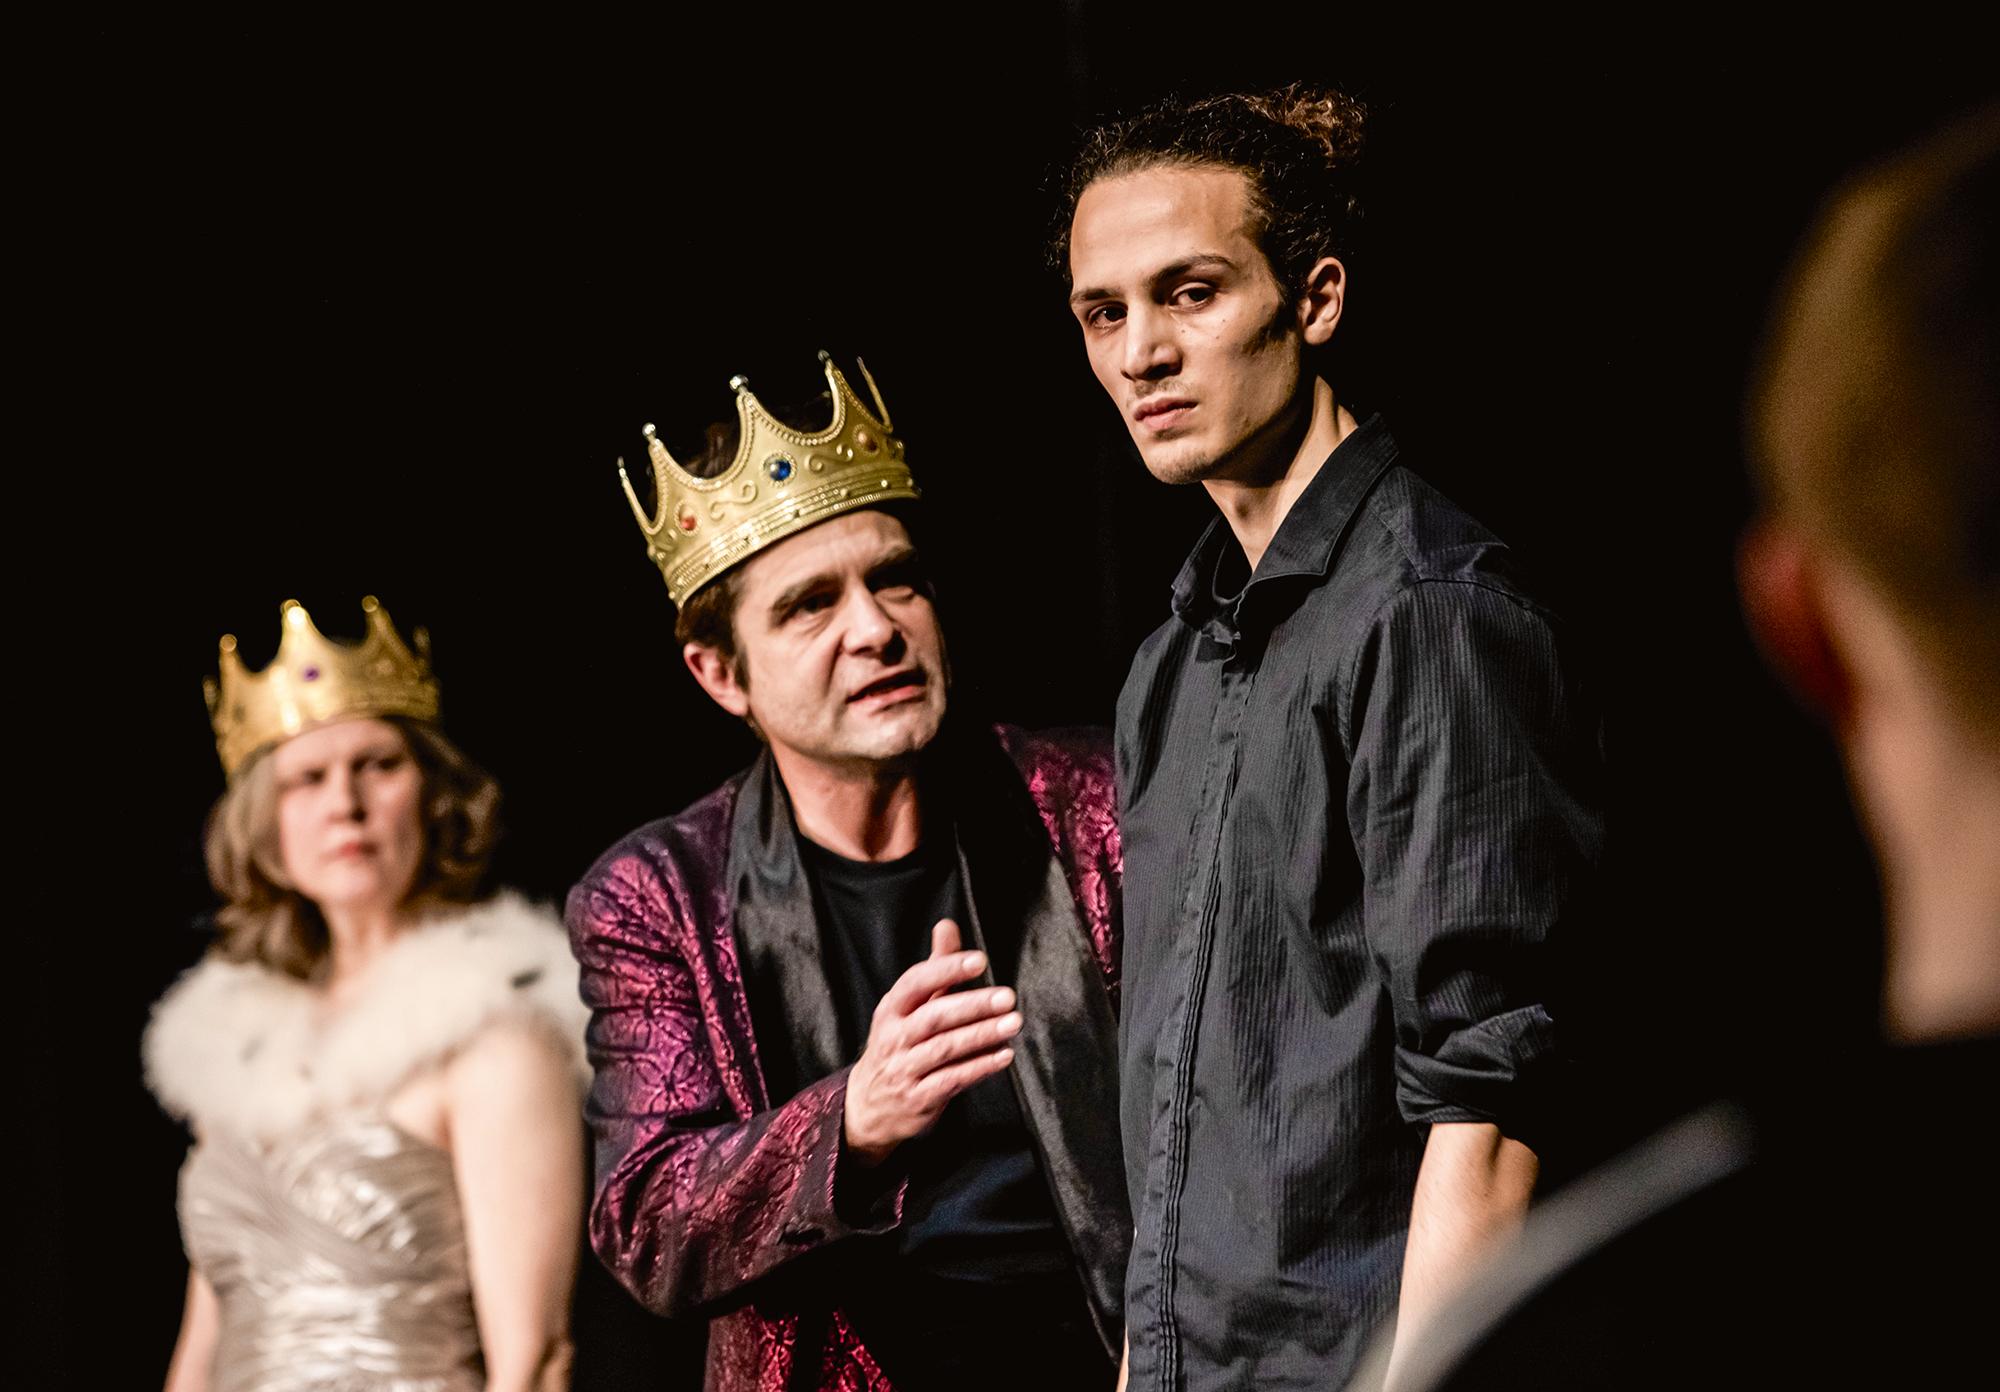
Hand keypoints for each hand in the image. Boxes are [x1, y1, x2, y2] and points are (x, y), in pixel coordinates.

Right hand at [843, 919, 1020, 1165]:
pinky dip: (979, 1068)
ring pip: (944, 1049)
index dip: (946, 969)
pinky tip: (1003, 1056)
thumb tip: (947, 925)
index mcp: (891, 1009)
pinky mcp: (918, 1099)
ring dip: (981, 1035)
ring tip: (1012, 1023)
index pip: (916, 983)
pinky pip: (951, 1080)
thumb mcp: (907, 1007)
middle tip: (1007, 997)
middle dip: (973, 1005)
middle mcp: (894, 1037)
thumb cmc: (897, 1045)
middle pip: (934, 1017)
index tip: (979, 960)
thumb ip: (934, 969)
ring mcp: (904, 1069)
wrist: (866, 1106)